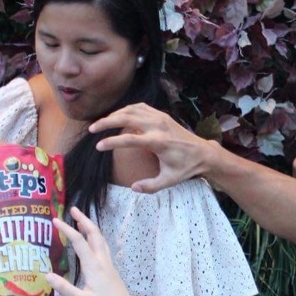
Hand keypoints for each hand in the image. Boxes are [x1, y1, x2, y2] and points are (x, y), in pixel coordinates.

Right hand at [45, 208, 136, 295]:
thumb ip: (63, 288)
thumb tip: (47, 275)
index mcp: (93, 266)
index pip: (78, 242)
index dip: (66, 229)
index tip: (55, 220)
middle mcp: (101, 260)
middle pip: (94, 233)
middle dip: (83, 220)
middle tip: (72, 209)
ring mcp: (108, 263)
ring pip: (100, 238)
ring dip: (90, 227)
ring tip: (80, 220)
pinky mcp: (110, 268)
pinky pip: (102, 246)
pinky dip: (95, 236)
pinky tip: (91, 239)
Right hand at [89, 104, 214, 192]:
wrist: (204, 153)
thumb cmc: (186, 168)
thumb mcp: (169, 180)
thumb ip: (151, 186)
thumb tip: (133, 188)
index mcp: (158, 142)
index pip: (129, 139)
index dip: (111, 142)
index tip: (98, 146)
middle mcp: (158, 126)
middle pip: (126, 117)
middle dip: (106, 122)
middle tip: (92, 130)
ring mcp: (160, 118)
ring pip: (132, 109)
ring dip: (115, 114)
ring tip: (102, 124)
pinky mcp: (162, 115)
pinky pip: (140, 107)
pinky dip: (127, 109)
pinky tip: (118, 116)